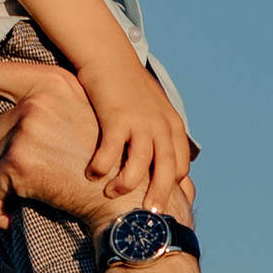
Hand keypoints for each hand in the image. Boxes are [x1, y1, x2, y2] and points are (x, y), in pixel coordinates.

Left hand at [0, 64, 106, 231]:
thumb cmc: (105, 166)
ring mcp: (27, 126)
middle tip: (6, 190)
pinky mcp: (19, 159)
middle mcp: (37, 98)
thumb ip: (44, 106)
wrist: (125, 201)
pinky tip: (9, 219)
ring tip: (10, 206)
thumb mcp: (80, 117)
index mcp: (52, 81)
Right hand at [80, 59, 195, 209]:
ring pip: (140, 163)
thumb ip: (157, 134)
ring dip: (127, 184)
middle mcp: (160, 125)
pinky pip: (111, 149)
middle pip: (167, 169)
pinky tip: (92, 174)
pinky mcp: (117, 116)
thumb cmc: (126, 87)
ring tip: (112, 194)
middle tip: (149, 216)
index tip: (159, 202)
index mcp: (172, 125)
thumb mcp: (151, 109)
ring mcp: (140, 120)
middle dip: (159, 195)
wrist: (109, 56)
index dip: (172, 186)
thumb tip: (156, 164)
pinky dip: (103, 165)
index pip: (180, 165)